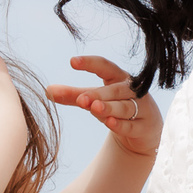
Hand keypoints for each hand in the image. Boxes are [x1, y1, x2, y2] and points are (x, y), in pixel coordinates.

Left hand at [46, 57, 161, 158]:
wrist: (144, 130)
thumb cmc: (116, 108)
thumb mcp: (95, 100)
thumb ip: (74, 95)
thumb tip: (48, 91)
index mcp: (118, 78)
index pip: (105, 66)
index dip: (90, 63)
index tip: (72, 62)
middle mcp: (132, 91)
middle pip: (115, 90)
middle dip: (98, 94)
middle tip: (80, 98)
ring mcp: (141, 108)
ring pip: (124, 107)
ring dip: (109, 107)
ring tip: (93, 108)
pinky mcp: (145, 127)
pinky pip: (132, 125)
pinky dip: (120, 124)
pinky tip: (109, 123)